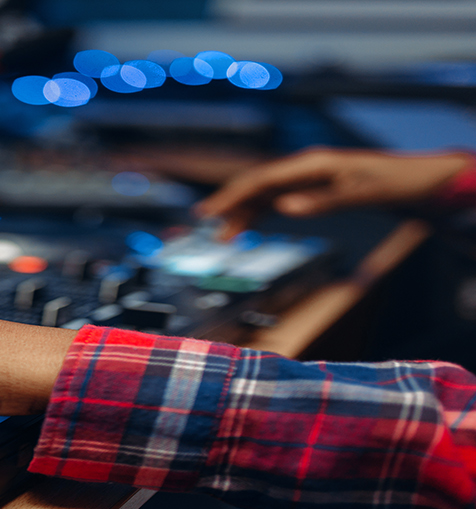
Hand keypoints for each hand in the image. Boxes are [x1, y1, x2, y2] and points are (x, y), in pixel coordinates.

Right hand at [194, 148, 471, 239]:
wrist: (413, 178)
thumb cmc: (390, 181)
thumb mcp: (358, 193)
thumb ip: (319, 201)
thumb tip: (283, 208)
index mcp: (310, 163)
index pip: (260, 178)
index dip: (232, 194)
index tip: (211, 210)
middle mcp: (303, 167)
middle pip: (255, 184)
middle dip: (229, 203)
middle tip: (204, 221)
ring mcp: (305, 177)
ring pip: (263, 193)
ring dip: (242, 212)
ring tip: (222, 235)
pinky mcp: (310, 188)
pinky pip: (276, 199)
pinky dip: (259, 212)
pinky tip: (247, 226)